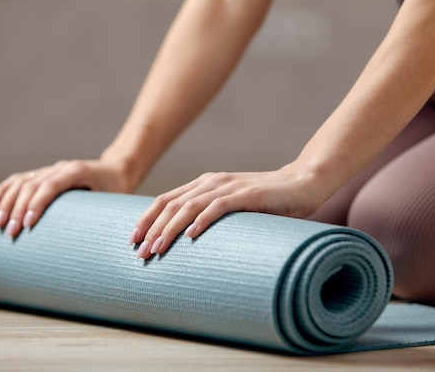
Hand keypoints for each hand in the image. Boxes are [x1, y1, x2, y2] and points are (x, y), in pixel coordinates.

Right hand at [0, 159, 132, 237]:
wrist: (117, 170)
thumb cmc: (118, 190)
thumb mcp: (115, 201)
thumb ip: (103, 216)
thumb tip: (97, 246)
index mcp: (77, 171)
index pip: (51, 186)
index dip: (37, 204)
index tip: (27, 224)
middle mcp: (61, 167)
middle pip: (32, 185)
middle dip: (18, 209)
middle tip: (11, 233)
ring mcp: (51, 169)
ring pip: (22, 182)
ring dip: (7, 202)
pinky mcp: (44, 173)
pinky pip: (20, 179)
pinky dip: (4, 190)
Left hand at [129, 163, 322, 258]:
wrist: (302, 184)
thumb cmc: (267, 202)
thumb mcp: (233, 208)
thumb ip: (212, 216)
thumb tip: (189, 243)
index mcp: (204, 184)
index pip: (166, 200)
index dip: (146, 219)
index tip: (132, 241)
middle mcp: (211, 182)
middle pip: (171, 204)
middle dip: (152, 229)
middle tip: (140, 253)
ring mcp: (228, 186)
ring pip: (189, 206)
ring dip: (170, 229)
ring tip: (158, 249)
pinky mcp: (247, 195)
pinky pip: (218, 206)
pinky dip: (203, 220)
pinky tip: (192, 236)